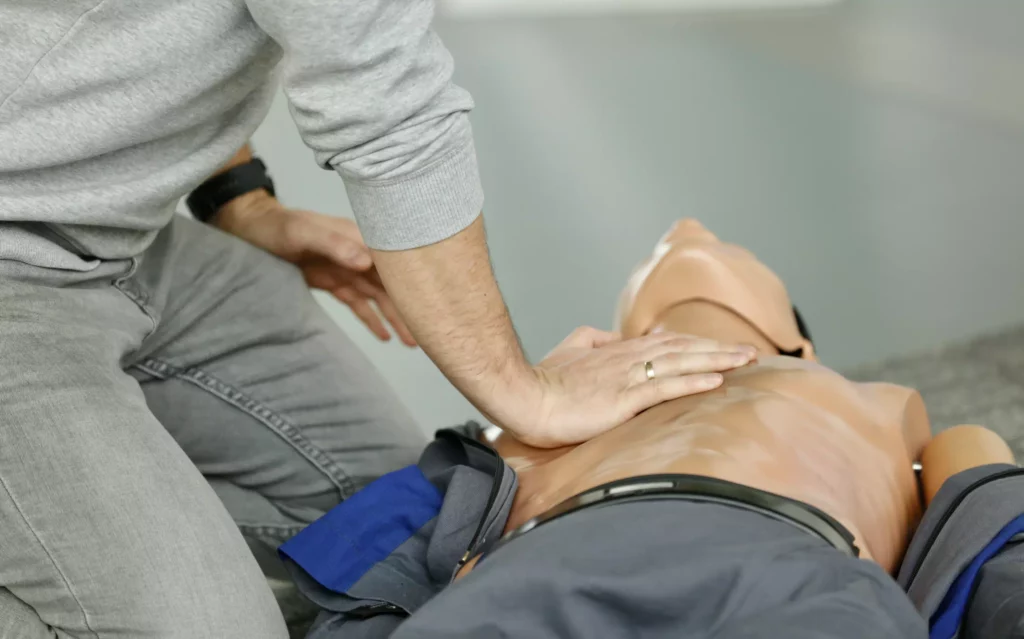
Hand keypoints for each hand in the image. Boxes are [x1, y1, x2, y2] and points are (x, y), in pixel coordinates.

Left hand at [214, 191, 414, 345]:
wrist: (248, 230)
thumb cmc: (275, 226)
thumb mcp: (301, 232)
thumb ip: (333, 245)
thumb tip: (365, 261)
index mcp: (359, 238)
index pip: (394, 262)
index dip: (413, 280)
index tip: (432, 301)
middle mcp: (358, 254)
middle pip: (391, 284)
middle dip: (409, 307)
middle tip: (427, 333)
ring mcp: (347, 269)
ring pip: (378, 298)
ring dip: (395, 318)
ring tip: (413, 342)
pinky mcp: (334, 282)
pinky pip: (358, 303)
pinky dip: (372, 320)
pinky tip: (386, 336)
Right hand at [512, 327, 756, 447]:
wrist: (523, 396)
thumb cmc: (544, 379)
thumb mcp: (570, 349)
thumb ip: (594, 339)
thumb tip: (615, 337)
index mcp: (618, 350)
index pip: (669, 343)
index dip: (699, 344)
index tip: (725, 348)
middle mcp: (628, 358)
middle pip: (684, 348)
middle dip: (720, 349)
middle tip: (753, 353)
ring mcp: (627, 376)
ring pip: (681, 362)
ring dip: (717, 360)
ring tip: (747, 360)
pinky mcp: (622, 398)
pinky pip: (664, 387)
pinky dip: (692, 381)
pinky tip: (715, 380)